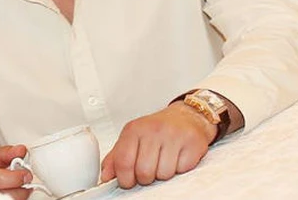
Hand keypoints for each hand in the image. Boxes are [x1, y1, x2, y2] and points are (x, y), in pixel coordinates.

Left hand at [100, 102, 216, 188]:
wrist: (186, 117)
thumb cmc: (157, 129)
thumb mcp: (132, 138)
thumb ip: (116, 157)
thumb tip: (105, 176)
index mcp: (134, 129)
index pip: (123, 162)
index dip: (125, 179)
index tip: (129, 180)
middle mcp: (153, 130)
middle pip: (144, 172)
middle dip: (146, 178)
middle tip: (150, 169)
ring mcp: (173, 136)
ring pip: (163, 174)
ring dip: (163, 174)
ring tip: (164, 160)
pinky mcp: (192, 143)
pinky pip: (181, 170)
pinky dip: (179, 169)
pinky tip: (177, 157)